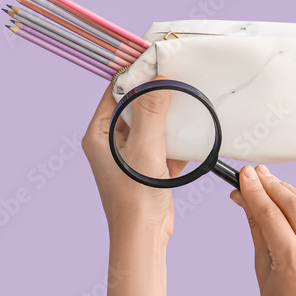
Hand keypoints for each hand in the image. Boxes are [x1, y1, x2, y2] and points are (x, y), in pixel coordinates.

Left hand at [82, 77, 187, 238]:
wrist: (144, 235)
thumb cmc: (134, 197)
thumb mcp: (145, 149)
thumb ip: (152, 114)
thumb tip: (159, 81)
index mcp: (99, 134)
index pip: (115, 92)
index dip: (135, 75)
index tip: (156, 60)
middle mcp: (112, 141)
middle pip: (136, 105)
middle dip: (157, 92)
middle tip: (178, 76)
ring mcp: (132, 154)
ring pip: (153, 123)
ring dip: (170, 114)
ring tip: (189, 98)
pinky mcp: (151, 165)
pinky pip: (166, 142)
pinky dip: (180, 136)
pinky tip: (196, 129)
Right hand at [229, 165, 295, 295]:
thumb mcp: (263, 272)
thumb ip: (258, 230)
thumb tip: (246, 198)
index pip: (271, 215)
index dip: (256, 191)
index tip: (244, 176)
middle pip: (295, 205)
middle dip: (273, 186)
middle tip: (256, 174)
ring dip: (292, 194)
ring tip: (272, 184)